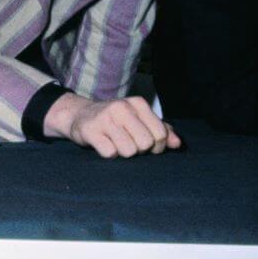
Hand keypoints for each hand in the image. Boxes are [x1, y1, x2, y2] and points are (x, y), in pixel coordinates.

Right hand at [44, 93, 182, 157]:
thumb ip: (162, 130)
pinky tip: (104, 144)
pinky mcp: (90, 130)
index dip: (157, 147)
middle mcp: (122, 107)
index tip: (146, 145)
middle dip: (139, 151)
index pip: (160, 134)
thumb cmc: (116, 121)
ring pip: (129, 151)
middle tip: (129, 144)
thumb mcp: (140, 120)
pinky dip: (109, 154)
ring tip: (116, 144)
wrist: (80, 115)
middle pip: (145, 144)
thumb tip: (177, 144)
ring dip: (123, 153)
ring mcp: (105, 118)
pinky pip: (110, 153)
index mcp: (138, 103)